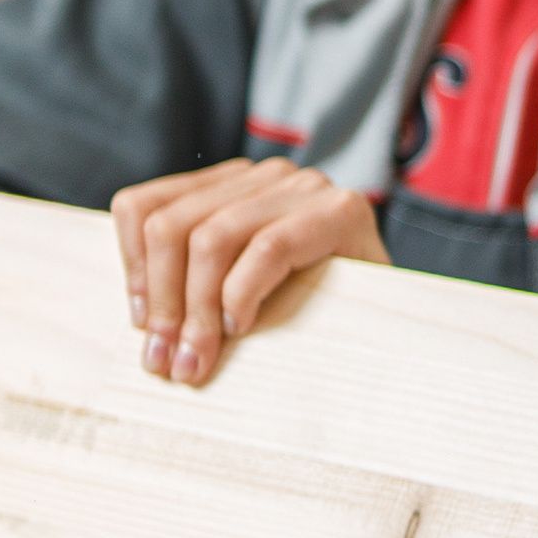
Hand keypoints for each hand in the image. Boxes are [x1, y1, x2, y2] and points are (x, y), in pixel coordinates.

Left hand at [110, 157, 389, 386]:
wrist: (407, 316)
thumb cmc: (322, 307)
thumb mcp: (245, 286)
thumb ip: (199, 281)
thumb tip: (144, 323)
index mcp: (232, 185)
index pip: (144, 206)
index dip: (131, 266)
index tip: (142, 325)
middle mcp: (267, 175)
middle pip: (171, 227)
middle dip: (162, 303)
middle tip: (165, 361)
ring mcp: (305, 188)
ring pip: (210, 237)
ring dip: (197, 310)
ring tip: (200, 358)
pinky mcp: (342, 211)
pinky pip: (268, 248)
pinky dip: (243, 293)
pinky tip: (244, 326)